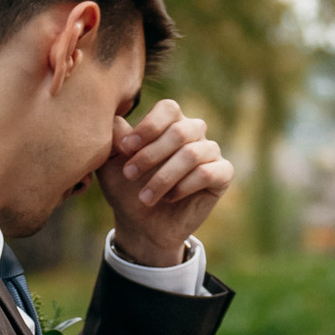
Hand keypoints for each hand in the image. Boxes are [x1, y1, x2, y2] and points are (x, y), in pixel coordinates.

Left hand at [102, 100, 231, 267]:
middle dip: (150, 155)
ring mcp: (210, 152)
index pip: (168, 109)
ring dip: (164, 177)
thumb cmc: (127, 189)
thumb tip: (116, 120)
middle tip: (129, 175)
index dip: (148, 126)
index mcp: (170, 122)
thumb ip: (114, 139)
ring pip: (192, 154)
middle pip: (180, 131)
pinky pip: (207, 173)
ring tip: (145, 197)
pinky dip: (184, 187)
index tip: (125, 148)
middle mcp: (193, 132)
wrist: (143, 226)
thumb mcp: (112, 164)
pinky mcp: (222, 174)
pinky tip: (169, 198)